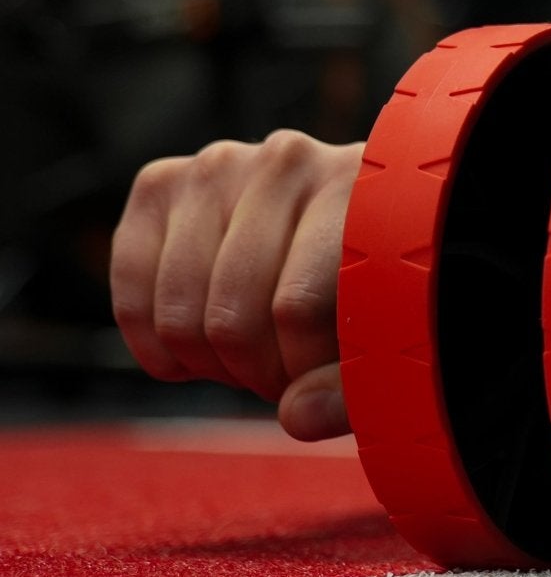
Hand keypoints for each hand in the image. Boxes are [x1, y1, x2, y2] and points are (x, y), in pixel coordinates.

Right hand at [109, 132, 361, 440]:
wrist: (349, 218)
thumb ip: (358, 386)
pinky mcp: (162, 183)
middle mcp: (289, 161)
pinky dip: (155, 342)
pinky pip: (130, 291)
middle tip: (282, 376)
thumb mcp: (394, 336)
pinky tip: (195, 349)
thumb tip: (297, 414)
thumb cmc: (380, 283)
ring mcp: (220, 166)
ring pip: (180, 312)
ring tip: (249, 357)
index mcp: (361, 190)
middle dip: (255, 373)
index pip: (298, 310)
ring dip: (209, 363)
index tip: (317, 382)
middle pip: (234, 316)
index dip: (300, 372)